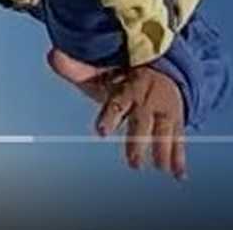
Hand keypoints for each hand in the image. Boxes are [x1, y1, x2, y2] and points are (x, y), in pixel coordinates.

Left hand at [47, 48, 188, 178]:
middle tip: (134, 163)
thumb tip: (52, 56)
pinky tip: (179, 175)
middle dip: (138, 141)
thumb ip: (78, 69)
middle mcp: (147, 99)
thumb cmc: (124, 74)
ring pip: (164, 131)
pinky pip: (179, 139)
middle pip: (142, 121)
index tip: (102, 132)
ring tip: (160, 168)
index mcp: (127, 86)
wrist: (162, 67)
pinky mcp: (176, 120)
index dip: (110, 117)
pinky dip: (179, 157)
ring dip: (163, 150)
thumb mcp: (103, 70)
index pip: (117, 102)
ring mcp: (163, 110)